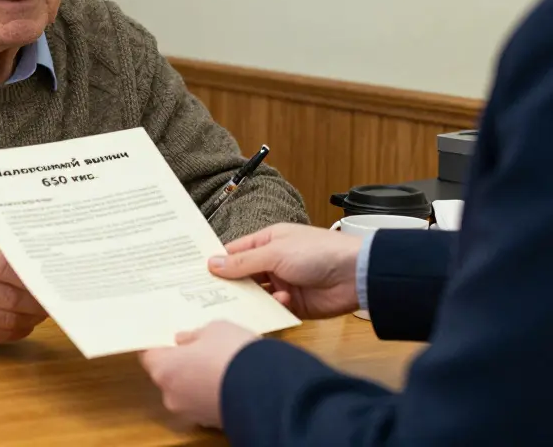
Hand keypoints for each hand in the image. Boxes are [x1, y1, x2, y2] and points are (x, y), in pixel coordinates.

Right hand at [0, 238, 47, 343]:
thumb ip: (11, 256)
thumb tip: (48, 269)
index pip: (6, 267)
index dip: (31, 278)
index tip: (49, 282)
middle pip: (10, 298)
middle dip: (36, 302)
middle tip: (53, 301)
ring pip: (8, 320)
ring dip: (31, 318)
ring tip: (42, 311)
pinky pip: (1, 334)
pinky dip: (19, 330)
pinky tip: (27, 321)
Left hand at [139, 321, 259, 427]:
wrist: (265, 387)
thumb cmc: (231, 351)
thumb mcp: (214, 329)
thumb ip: (194, 335)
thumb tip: (183, 340)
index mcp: (164, 369)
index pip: (150, 356)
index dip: (162, 347)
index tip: (174, 341)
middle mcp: (171, 395)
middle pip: (168, 376)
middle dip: (182, 365)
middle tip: (202, 351)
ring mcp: (191, 412)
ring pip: (188, 392)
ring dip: (199, 381)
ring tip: (222, 366)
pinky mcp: (211, 423)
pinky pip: (206, 404)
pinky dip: (214, 394)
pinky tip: (231, 382)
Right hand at [210, 223, 363, 319]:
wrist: (357, 274)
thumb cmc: (319, 252)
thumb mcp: (275, 253)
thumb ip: (243, 262)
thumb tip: (212, 263)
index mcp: (267, 242)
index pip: (234, 252)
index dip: (216, 262)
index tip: (195, 274)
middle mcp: (273, 262)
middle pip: (242, 276)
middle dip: (229, 285)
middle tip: (205, 296)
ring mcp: (283, 284)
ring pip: (255, 295)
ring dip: (250, 299)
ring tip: (237, 304)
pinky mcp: (293, 305)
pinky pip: (272, 310)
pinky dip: (270, 309)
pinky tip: (275, 305)